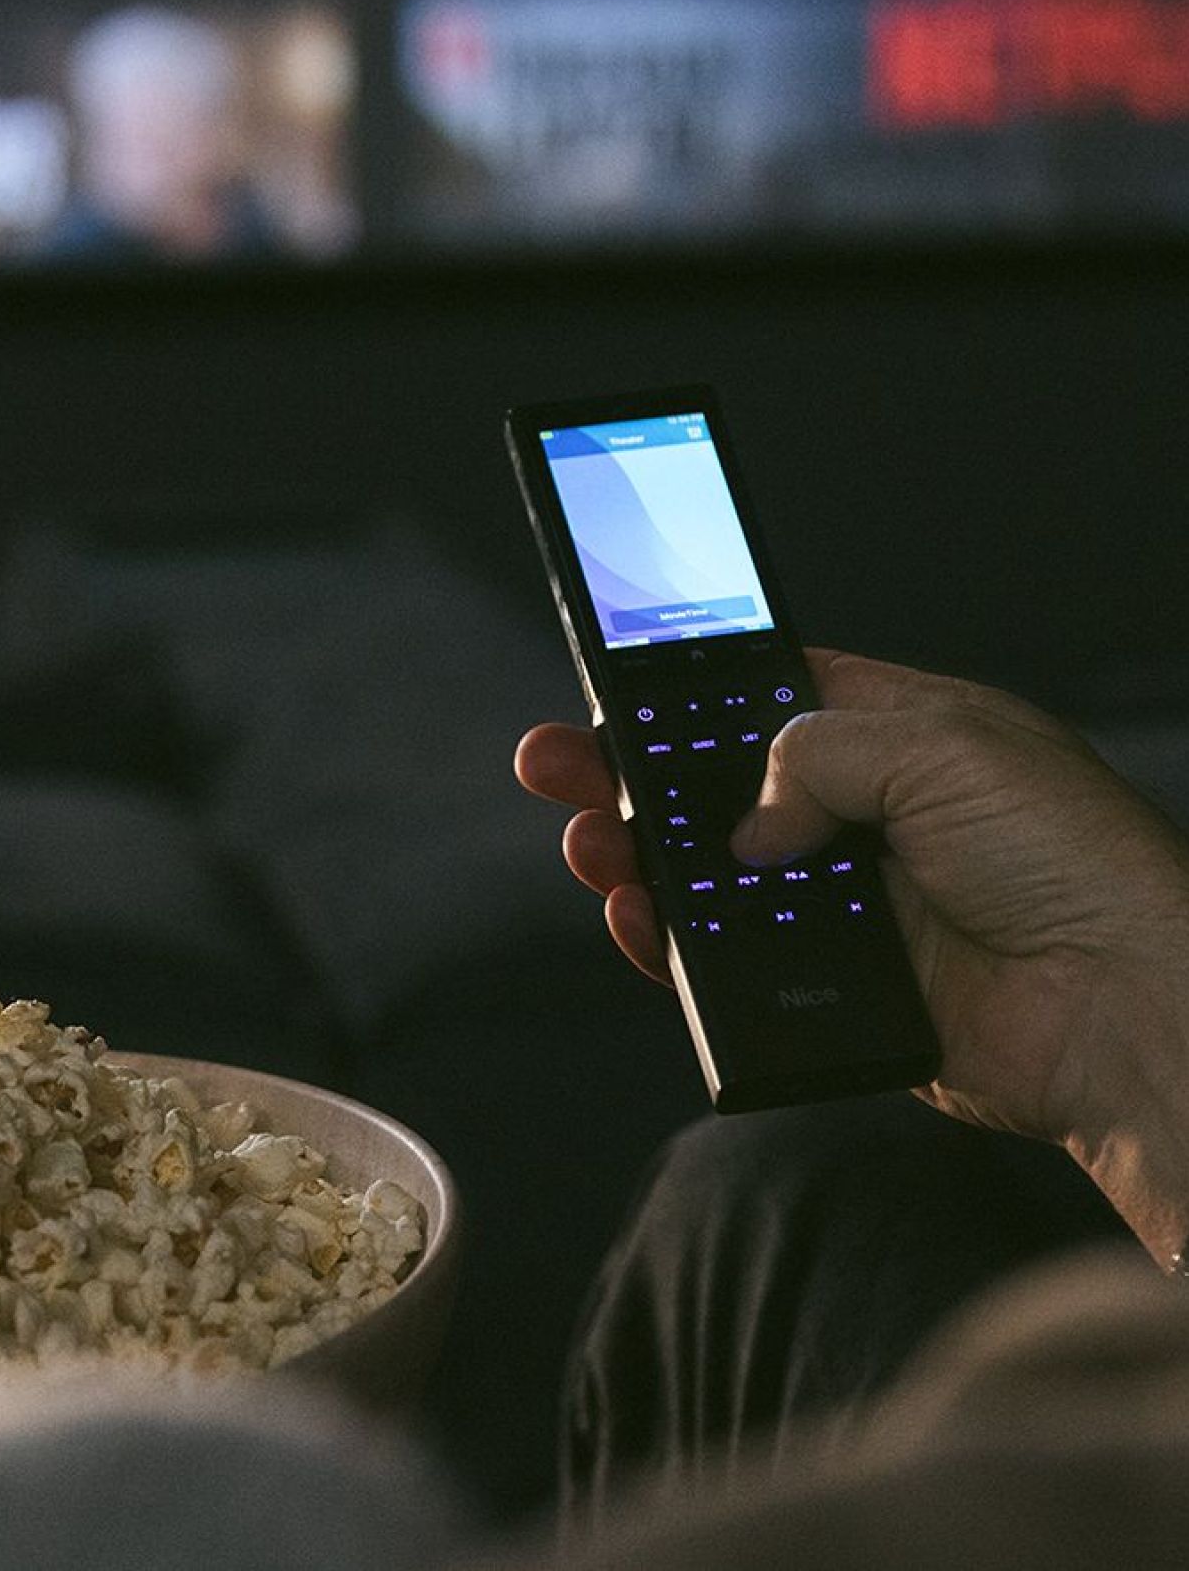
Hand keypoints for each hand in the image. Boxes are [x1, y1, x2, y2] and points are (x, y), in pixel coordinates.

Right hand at [516, 652, 1188, 1252]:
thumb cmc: (1069, 859)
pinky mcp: (840, 988)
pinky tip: (636, 915)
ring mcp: (851, 904)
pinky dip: (673, 944)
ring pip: (712, 877)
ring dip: (639, 857)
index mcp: (903, 733)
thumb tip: (748, 823)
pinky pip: (731, 966)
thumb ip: (815, 753)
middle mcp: (869, 815)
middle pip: (719, 785)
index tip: (619, 676)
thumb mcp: (938, 746)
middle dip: (632, 771)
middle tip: (560, 761)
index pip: (774, 691)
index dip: (694, 686)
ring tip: (589, 842)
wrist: (1121, 1004)